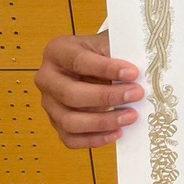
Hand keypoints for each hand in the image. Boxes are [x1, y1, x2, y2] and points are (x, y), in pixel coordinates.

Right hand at [35, 32, 144, 148]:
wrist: (94, 62)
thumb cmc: (102, 52)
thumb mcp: (108, 43)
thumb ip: (118, 53)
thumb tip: (137, 73)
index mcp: (57, 51)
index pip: (79, 61)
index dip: (106, 68)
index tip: (133, 73)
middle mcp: (47, 78)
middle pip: (70, 94)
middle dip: (107, 97)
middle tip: (136, 94)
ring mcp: (49, 103)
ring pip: (69, 121)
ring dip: (102, 122)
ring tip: (130, 116)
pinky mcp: (56, 123)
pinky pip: (70, 138)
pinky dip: (94, 139)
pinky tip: (117, 132)